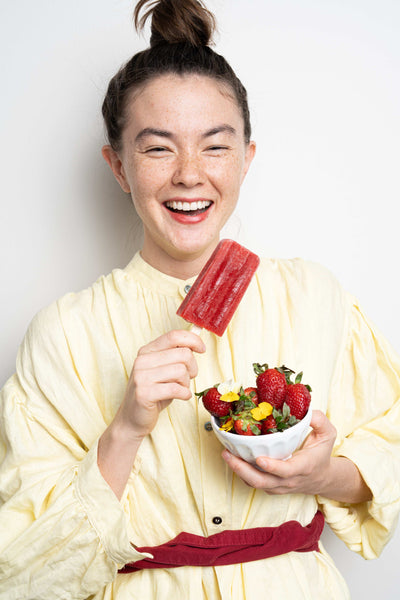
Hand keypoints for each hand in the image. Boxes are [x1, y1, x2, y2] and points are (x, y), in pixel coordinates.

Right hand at [114, 330, 204, 441]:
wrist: (132, 419)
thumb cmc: (153, 394)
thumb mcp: (164, 371)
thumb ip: (175, 356)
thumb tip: (196, 343)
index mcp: (147, 351)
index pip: (174, 336)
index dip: (193, 340)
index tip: (202, 349)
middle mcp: (142, 361)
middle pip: (183, 354)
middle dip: (192, 368)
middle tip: (188, 378)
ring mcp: (142, 377)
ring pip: (181, 371)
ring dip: (186, 383)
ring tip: (180, 389)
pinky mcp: (144, 393)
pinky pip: (176, 388)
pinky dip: (184, 394)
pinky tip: (181, 396)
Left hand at [221, 410, 336, 495]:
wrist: (322, 478)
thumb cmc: (322, 454)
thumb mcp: (328, 434)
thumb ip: (319, 420)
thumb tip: (306, 411)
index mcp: (303, 467)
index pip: (287, 471)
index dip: (272, 466)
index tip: (259, 458)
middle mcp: (289, 480)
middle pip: (263, 481)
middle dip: (243, 470)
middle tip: (228, 454)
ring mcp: (279, 486)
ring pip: (255, 484)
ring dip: (238, 471)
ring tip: (226, 454)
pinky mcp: (271, 487)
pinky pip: (254, 483)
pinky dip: (241, 473)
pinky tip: (232, 459)